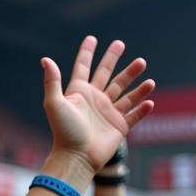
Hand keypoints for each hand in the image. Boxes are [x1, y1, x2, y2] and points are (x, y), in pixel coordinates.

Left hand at [41, 36, 154, 172]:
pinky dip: (142, 108)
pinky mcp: (119, 127)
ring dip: (134, 80)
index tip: (92, 38)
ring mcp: (107, 113)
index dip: (86, 53)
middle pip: (107, 75)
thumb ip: (52, 82)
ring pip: (125, 92)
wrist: (76, 158)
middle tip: (121, 44)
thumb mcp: (54, 104)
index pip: (82, 68)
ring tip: (143, 65)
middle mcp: (94, 101)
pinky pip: (134, 115)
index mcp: (79, 93)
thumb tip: (45, 59)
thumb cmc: (64, 131)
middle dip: (114, 60)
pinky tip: (150, 100)